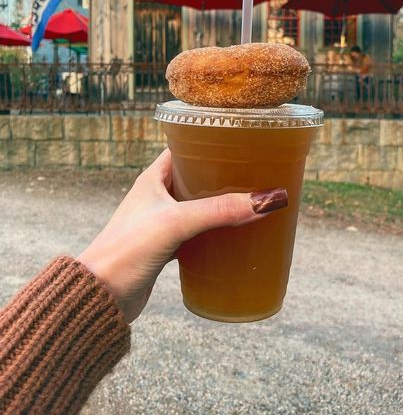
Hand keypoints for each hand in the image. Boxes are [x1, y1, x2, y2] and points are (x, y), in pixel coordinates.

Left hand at [78, 149, 287, 322]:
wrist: (99, 297)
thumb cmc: (125, 251)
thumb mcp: (175, 223)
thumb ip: (219, 211)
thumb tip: (267, 200)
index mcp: (154, 177)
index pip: (185, 148)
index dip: (211, 142)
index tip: (241, 142)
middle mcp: (158, 195)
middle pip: (197, 177)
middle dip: (225, 176)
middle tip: (256, 173)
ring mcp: (162, 221)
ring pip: (199, 205)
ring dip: (222, 205)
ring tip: (251, 201)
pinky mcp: (167, 245)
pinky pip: (196, 231)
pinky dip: (214, 231)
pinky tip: (233, 236)